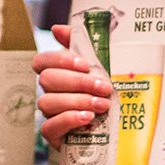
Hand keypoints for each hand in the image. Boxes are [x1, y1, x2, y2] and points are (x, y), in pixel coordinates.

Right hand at [33, 24, 110, 147]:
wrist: (122, 126)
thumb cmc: (108, 91)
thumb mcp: (101, 63)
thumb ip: (81, 43)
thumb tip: (56, 29)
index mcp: (59, 72)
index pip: (42, 60)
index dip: (59, 60)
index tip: (85, 65)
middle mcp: (50, 92)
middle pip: (47, 80)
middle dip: (78, 82)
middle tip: (103, 87)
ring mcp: (50, 114)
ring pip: (47, 102)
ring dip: (77, 101)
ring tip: (101, 105)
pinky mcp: (54, 135)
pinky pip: (49, 126)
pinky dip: (69, 119)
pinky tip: (87, 118)